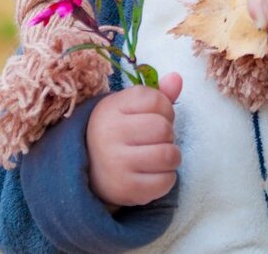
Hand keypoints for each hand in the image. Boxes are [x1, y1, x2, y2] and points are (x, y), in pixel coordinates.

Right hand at [86, 73, 182, 208]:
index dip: (165, 109)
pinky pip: (166, 182)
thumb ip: (156, 95)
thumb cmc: (118, 133)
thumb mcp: (130, 108)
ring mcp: (116, 163)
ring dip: (171, 157)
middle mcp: (109, 133)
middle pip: (164, 128)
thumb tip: (177, 78)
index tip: (154, 118)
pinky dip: (167, 179)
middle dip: (168, 135)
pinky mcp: (126, 188)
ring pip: (168, 155)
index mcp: (111, 108)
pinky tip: (153, 174)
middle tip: (156, 140)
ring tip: (158, 157)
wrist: (90, 169)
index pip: (156, 100)